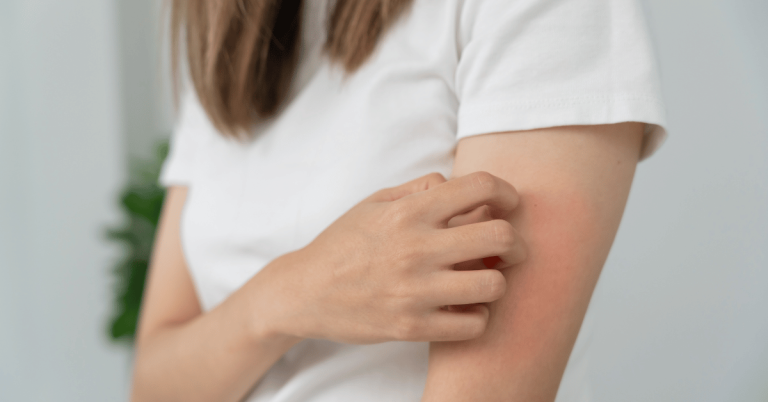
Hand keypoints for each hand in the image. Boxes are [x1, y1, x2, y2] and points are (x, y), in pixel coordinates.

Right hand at [258, 172, 526, 343]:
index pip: (480, 188)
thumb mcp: (375, 202)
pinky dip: (477, 316)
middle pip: (501, 237)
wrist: (305, 291)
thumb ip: (419, 189)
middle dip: (516, 242)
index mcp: (409, 212)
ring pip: (494, 285)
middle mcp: (416, 248)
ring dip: (497, 281)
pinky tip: (465, 307)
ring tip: (483, 280)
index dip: (507, 192)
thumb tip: (456, 184)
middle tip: (510, 248)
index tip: (510, 204)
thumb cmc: (343, 242)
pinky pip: (473, 324)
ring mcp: (415, 291)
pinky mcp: (412, 327)